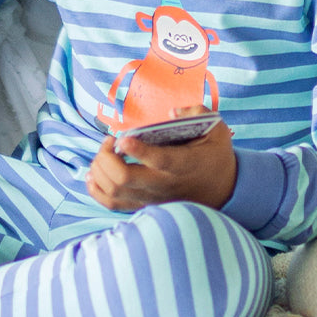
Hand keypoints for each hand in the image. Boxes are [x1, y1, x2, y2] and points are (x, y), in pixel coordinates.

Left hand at [85, 107, 236, 211]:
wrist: (222, 189)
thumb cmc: (215, 154)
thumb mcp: (216, 128)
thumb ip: (196, 113)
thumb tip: (171, 112)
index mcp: (184, 163)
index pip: (159, 160)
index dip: (138, 151)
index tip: (122, 138)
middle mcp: (165, 184)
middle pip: (124, 178)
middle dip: (106, 157)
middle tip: (109, 141)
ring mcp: (152, 197)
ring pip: (114, 191)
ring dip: (99, 170)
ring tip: (103, 152)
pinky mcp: (144, 204)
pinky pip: (112, 204)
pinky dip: (96, 189)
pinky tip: (93, 173)